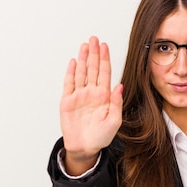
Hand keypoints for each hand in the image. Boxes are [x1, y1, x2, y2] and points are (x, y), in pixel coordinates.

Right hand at [60, 36, 122, 174]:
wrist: (85, 148)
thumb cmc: (101, 137)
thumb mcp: (114, 121)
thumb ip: (116, 102)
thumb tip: (119, 85)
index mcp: (104, 96)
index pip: (105, 73)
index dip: (105, 59)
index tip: (105, 46)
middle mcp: (92, 93)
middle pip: (93, 69)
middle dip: (94, 53)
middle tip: (94, 38)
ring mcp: (79, 96)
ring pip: (81, 73)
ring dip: (83, 59)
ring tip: (85, 45)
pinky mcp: (67, 101)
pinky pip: (69, 84)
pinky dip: (71, 72)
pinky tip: (73, 62)